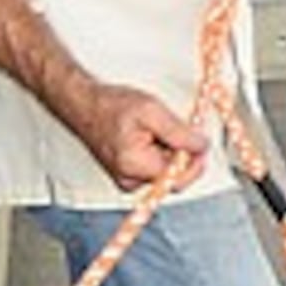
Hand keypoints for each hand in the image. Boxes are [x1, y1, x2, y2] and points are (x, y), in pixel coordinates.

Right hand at [83, 85, 207, 191]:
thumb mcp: (151, 111)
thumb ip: (179, 133)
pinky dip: (159, 154)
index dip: (194, 160)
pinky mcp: (128, 176)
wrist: (85, 105)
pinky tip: (148, 138)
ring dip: (169, 152)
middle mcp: (130, 180)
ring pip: (165, 172)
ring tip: (155, 131)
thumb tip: (201, 147)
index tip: (199, 143)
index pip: (180, 177)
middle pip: (174, 177)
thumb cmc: (110, 106)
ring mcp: (128, 180)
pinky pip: (155, 169)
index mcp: (135, 166)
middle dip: (180, 154)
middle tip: (172, 129)